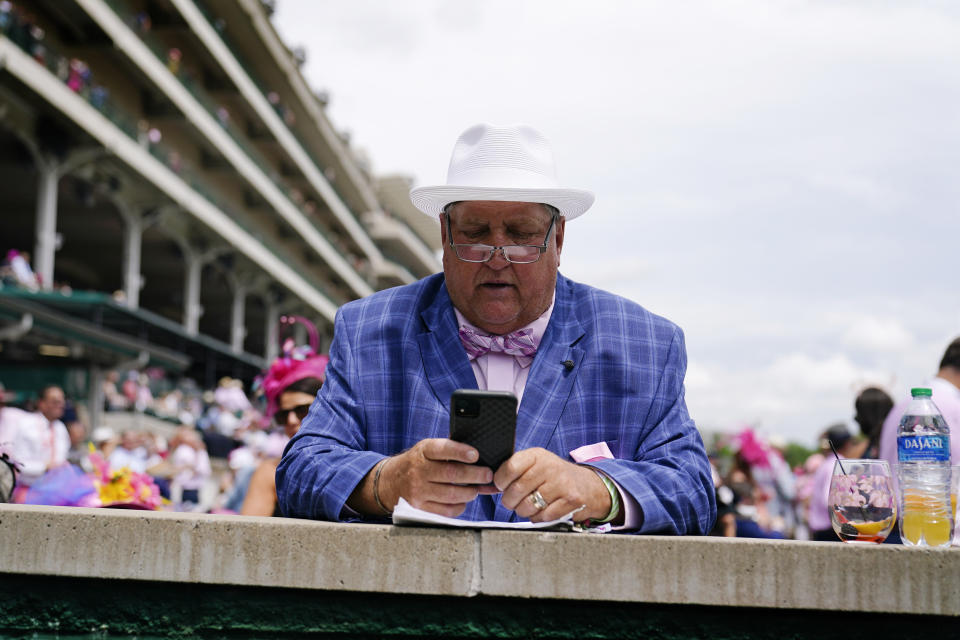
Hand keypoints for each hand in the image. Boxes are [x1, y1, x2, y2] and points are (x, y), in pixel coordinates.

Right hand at [379, 438, 495, 517]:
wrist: (389, 482)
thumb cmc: (417, 463)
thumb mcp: (427, 449)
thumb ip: (449, 450)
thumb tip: (478, 456)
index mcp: (423, 451)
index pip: (443, 449)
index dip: (460, 452)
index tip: (475, 455)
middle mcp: (419, 471)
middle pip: (452, 474)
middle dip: (475, 475)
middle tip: (487, 475)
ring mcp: (418, 491)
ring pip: (452, 494)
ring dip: (470, 492)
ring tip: (476, 488)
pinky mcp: (419, 508)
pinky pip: (447, 510)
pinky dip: (460, 506)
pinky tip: (463, 500)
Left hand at [494, 448, 610, 522]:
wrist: (588, 485)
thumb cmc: (554, 476)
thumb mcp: (536, 464)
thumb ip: (516, 469)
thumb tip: (489, 483)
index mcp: (537, 455)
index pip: (510, 467)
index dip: (500, 481)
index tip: (501, 486)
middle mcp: (550, 467)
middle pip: (516, 490)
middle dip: (509, 501)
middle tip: (512, 501)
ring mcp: (562, 484)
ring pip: (527, 506)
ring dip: (523, 511)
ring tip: (528, 506)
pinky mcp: (571, 500)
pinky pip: (542, 516)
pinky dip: (537, 518)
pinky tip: (541, 511)